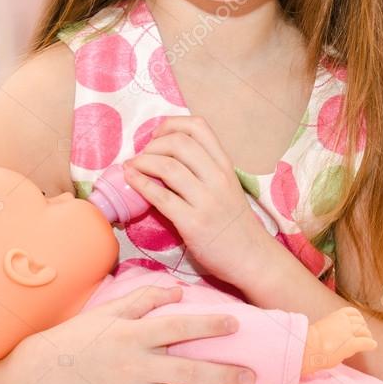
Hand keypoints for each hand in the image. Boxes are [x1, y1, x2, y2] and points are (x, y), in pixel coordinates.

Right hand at [27, 283, 255, 383]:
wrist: (46, 376)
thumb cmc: (81, 337)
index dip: (211, 326)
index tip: (236, 325)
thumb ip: (145, 299)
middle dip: (226, 375)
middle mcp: (135, 367)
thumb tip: (179, 291)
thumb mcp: (110, 310)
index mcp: (132, 335)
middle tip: (251, 377)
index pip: (180, 328)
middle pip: (191, 372)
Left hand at [122, 115, 266, 285]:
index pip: (198, 126)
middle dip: (153, 145)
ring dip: (142, 162)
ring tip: (132, 167)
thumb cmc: (234, 223)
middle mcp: (218, 178)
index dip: (171, 125)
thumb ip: (204, 169)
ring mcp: (206, 200)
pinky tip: (131, 180)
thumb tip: (165, 154)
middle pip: (179, 142)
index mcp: (225, 165)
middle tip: (143, 157)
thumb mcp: (226, 186)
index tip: (157, 137)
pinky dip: (140, 184)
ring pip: (167, 167)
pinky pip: (160, 197)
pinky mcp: (193, 223)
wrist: (251, 258)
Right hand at [301, 306, 376, 376]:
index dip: (358, 318)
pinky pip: (366, 342)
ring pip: (365, 331)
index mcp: (336, 316)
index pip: (353, 312)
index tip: (359, 323)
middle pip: (361, 322)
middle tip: (363, 336)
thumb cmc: (311, 340)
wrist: (308, 347)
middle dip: (363, 328)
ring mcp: (349, 333)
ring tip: (368, 342)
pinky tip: (372, 346)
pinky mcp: (352, 344)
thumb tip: (338, 335)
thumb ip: (333, 327)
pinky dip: (371, 344)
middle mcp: (344, 322)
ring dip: (368, 336)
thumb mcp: (323, 327)